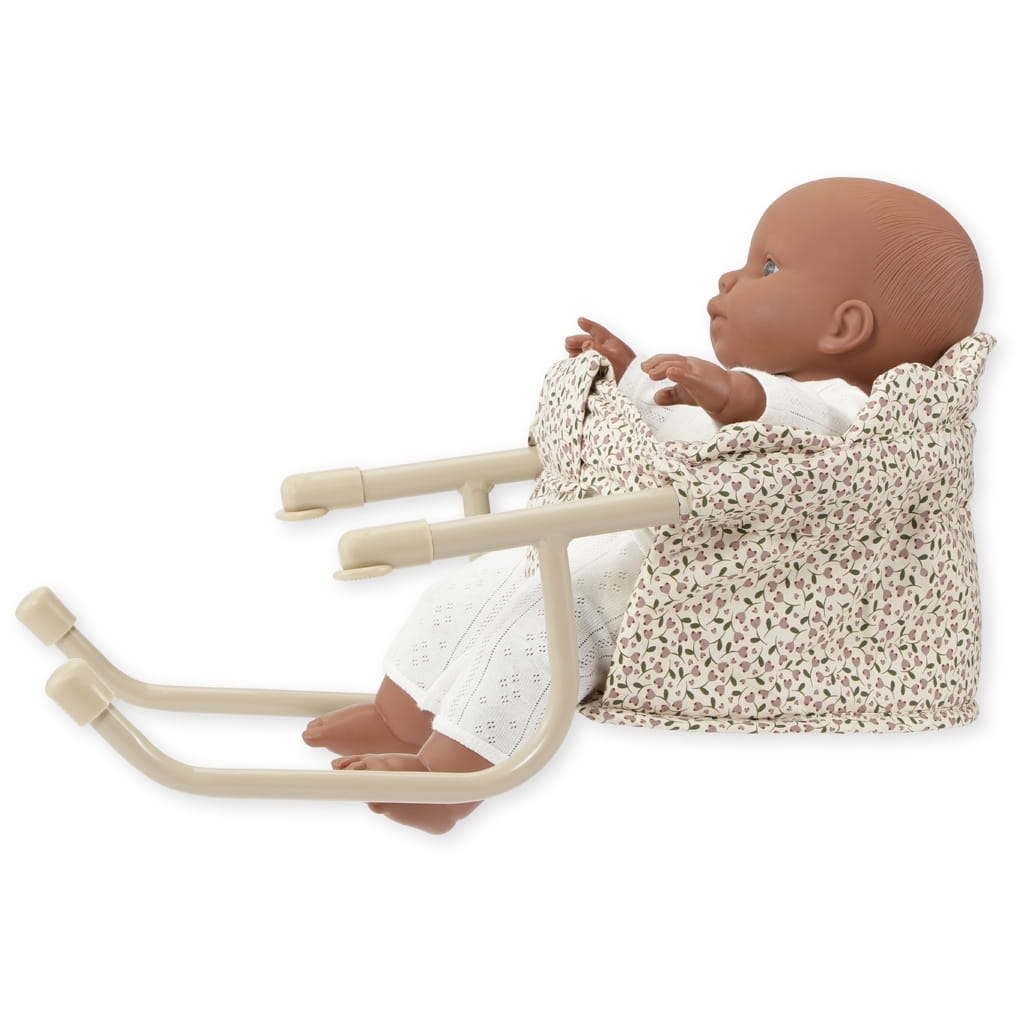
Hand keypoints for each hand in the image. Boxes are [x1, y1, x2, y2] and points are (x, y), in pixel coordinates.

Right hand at [564, 317, 635, 381]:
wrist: (633, 385)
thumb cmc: (625, 370)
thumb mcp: (611, 357)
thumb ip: (598, 349)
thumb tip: (586, 343)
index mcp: (611, 343)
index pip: (598, 331)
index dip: (588, 325)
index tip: (579, 320)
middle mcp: (607, 350)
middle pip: (590, 341)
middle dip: (578, 341)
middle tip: (567, 342)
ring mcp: (605, 360)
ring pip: (588, 352)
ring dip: (578, 351)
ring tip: (569, 352)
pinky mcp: (603, 370)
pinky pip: (589, 363)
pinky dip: (581, 362)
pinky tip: (575, 364)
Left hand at [642, 354, 765, 423]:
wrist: (733, 397)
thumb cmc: (710, 393)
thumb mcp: (686, 394)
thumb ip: (671, 394)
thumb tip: (655, 397)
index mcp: (688, 366)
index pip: (670, 360)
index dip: (656, 361)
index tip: (645, 367)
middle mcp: (692, 365)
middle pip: (672, 359)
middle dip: (657, 363)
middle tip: (644, 369)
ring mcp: (698, 371)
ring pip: (678, 365)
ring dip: (663, 368)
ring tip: (651, 373)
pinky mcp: (702, 381)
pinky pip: (690, 375)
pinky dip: (679, 373)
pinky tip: (670, 373)